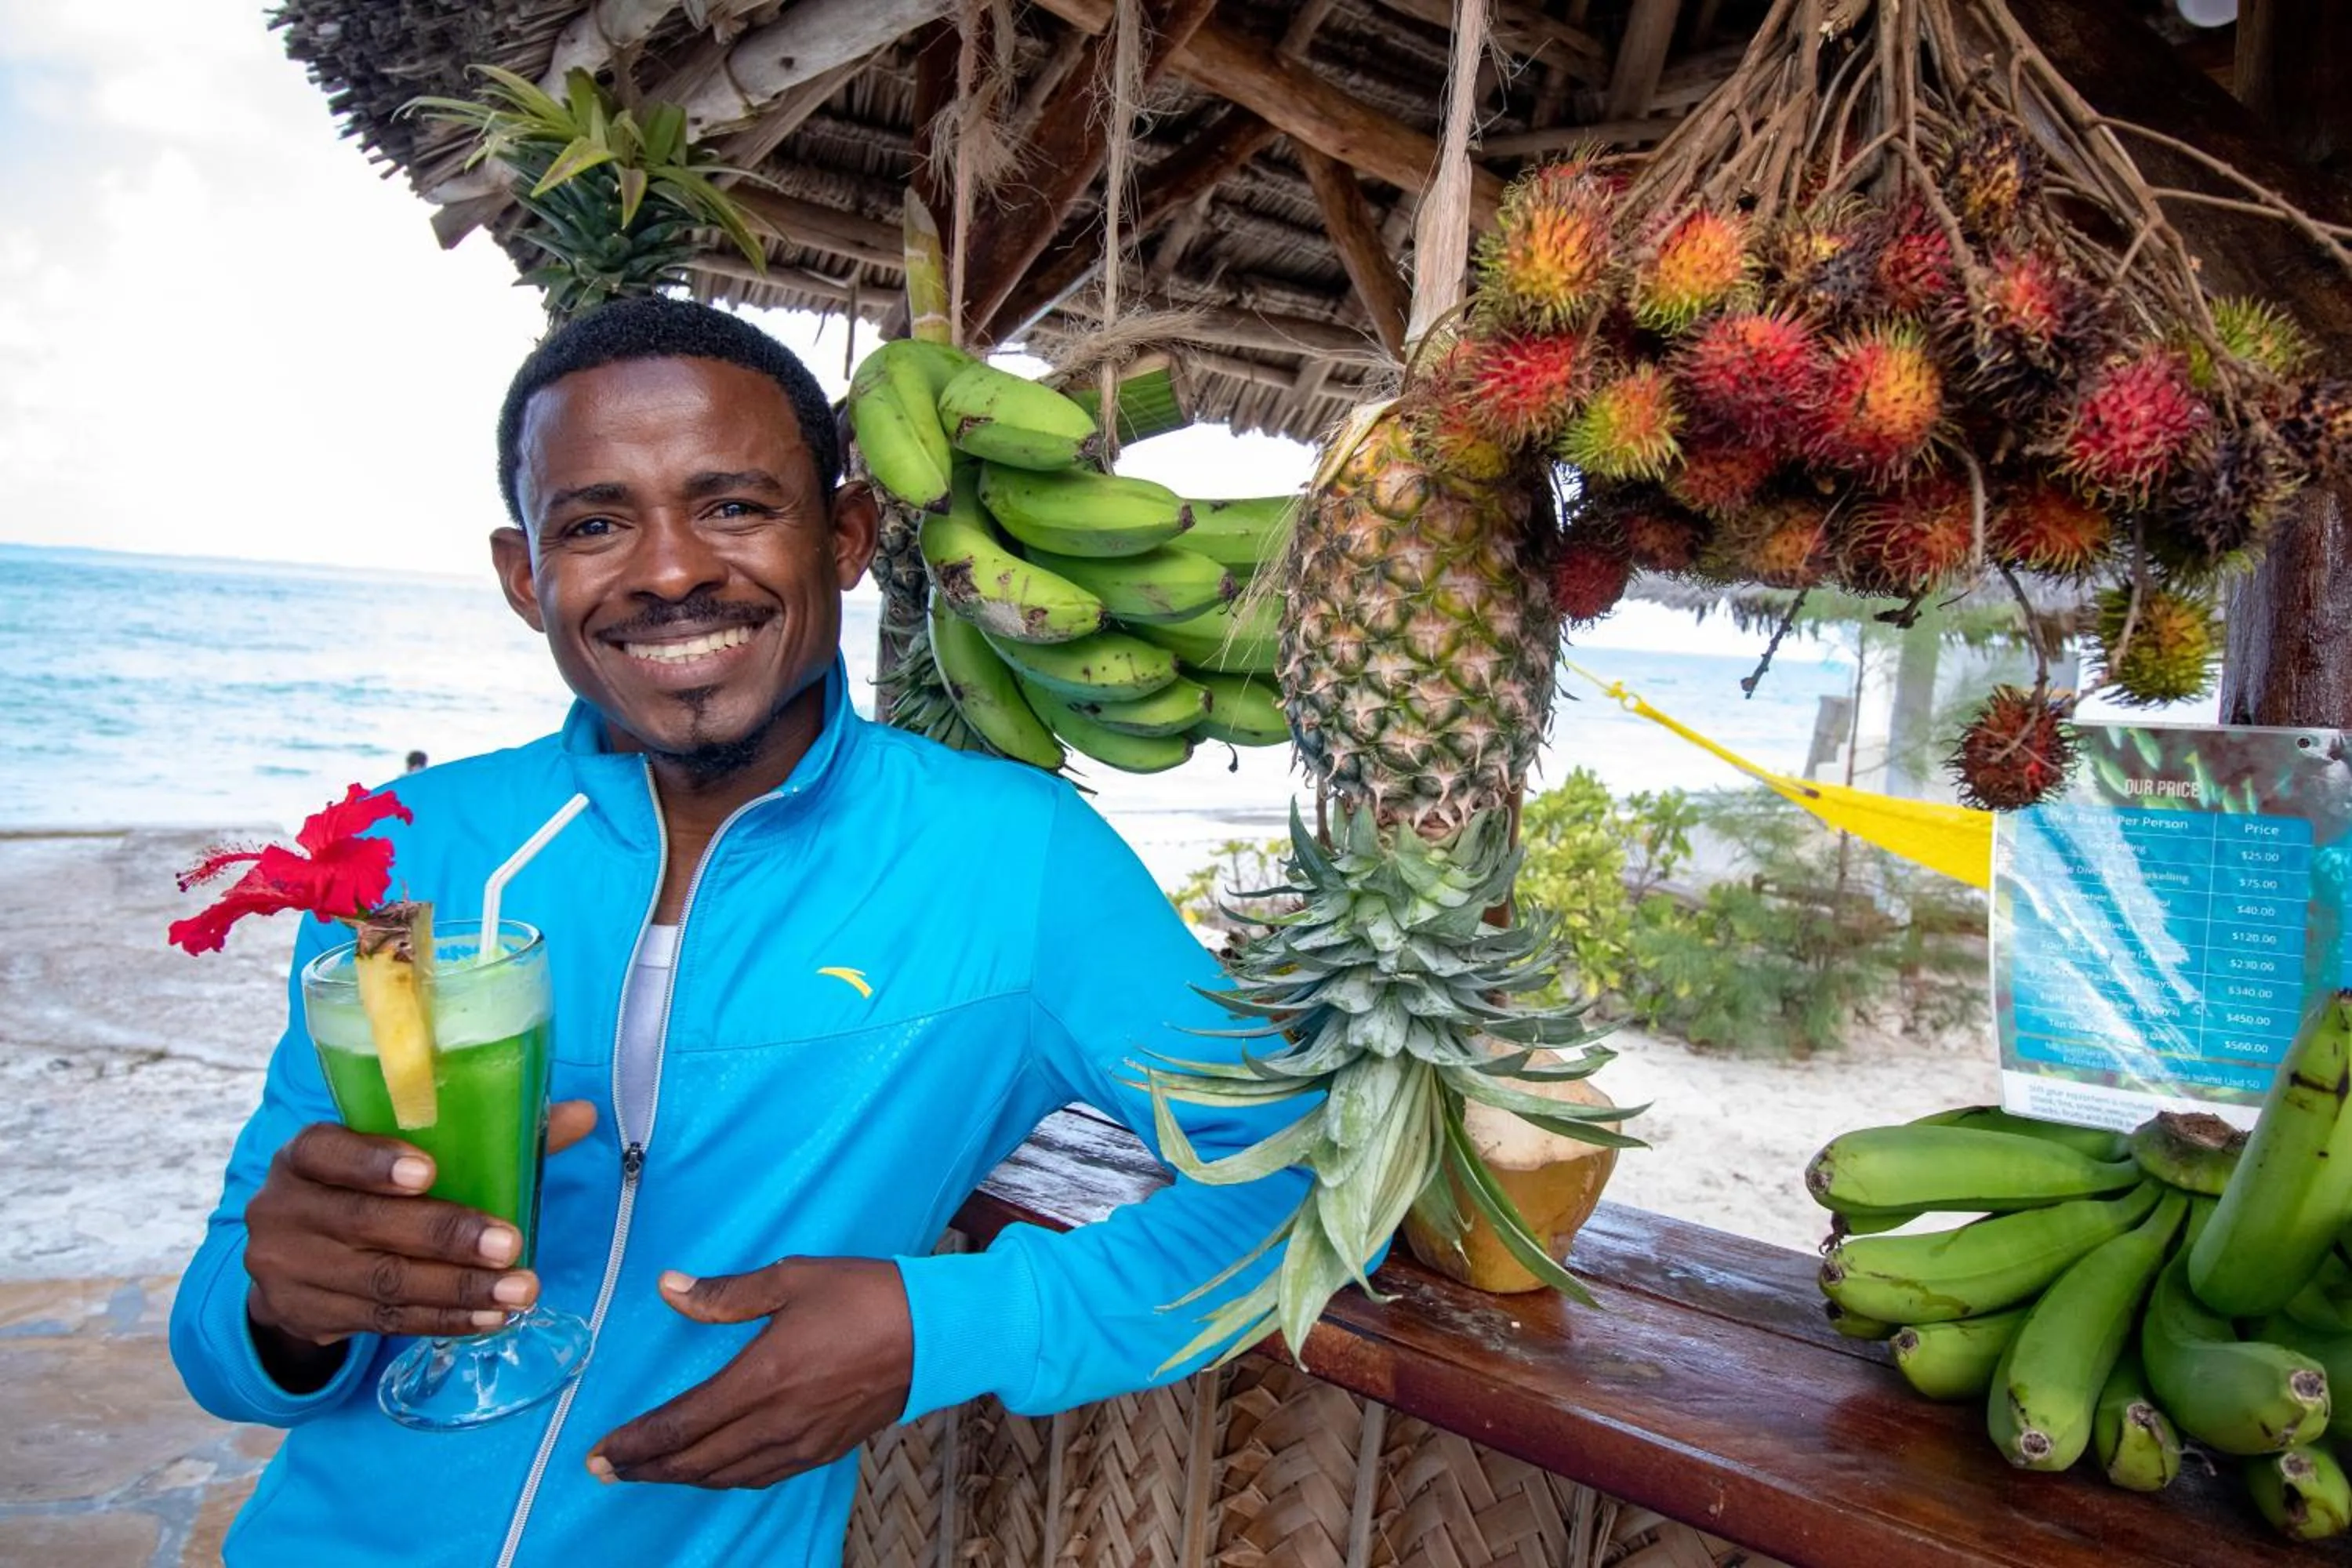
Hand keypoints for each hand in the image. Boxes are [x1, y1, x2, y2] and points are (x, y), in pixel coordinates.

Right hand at [243, 1100, 598, 1354]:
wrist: (287, 1257)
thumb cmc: (363, 1186)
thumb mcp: (397, 1153)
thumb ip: (485, 1131)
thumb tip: (582, 1114)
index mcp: (305, 1154)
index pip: (329, 1151)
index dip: (374, 1162)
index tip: (428, 1173)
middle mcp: (285, 1208)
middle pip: (366, 1224)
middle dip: (446, 1235)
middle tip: (510, 1245)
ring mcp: (290, 1268)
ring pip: (382, 1280)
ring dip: (458, 1289)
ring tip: (519, 1291)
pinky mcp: (309, 1315)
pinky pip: (384, 1320)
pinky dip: (443, 1319)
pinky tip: (490, 1317)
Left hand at [586, 1258, 912, 1489]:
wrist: (938, 1334)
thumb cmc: (866, 1296)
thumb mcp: (793, 1278)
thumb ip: (726, 1293)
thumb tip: (669, 1288)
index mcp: (763, 1378)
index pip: (681, 1425)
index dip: (636, 1444)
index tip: (600, 1452)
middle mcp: (777, 1421)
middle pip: (696, 1463)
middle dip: (647, 1469)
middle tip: (608, 1470)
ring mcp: (803, 1442)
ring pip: (728, 1476)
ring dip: (683, 1478)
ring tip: (652, 1472)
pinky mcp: (826, 1449)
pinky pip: (763, 1476)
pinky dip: (727, 1478)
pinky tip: (717, 1470)